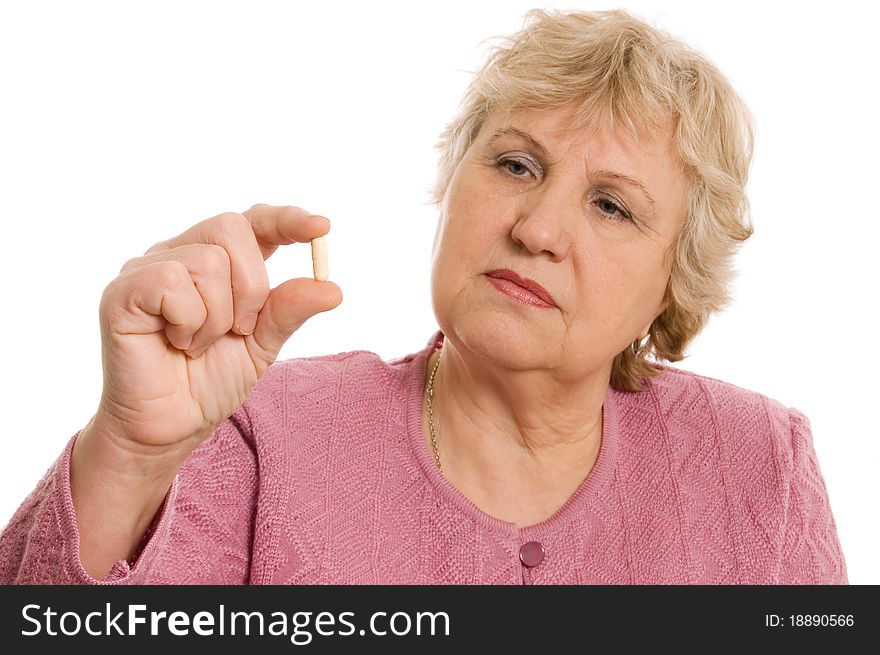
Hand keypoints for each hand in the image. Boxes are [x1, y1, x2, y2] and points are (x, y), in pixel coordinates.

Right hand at [92, 204, 341, 457]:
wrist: (170, 428)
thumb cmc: (209, 382)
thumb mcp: (263, 344)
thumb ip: (289, 311)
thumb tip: (332, 289)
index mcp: (219, 262)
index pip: (254, 220)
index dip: (287, 219)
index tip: (321, 227)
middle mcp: (181, 254)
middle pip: (232, 229)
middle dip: (251, 287)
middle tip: (240, 329)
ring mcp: (148, 269)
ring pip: (207, 260)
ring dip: (218, 316)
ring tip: (201, 345)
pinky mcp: (122, 292)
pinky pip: (171, 282)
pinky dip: (189, 321)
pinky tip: (179, 343)